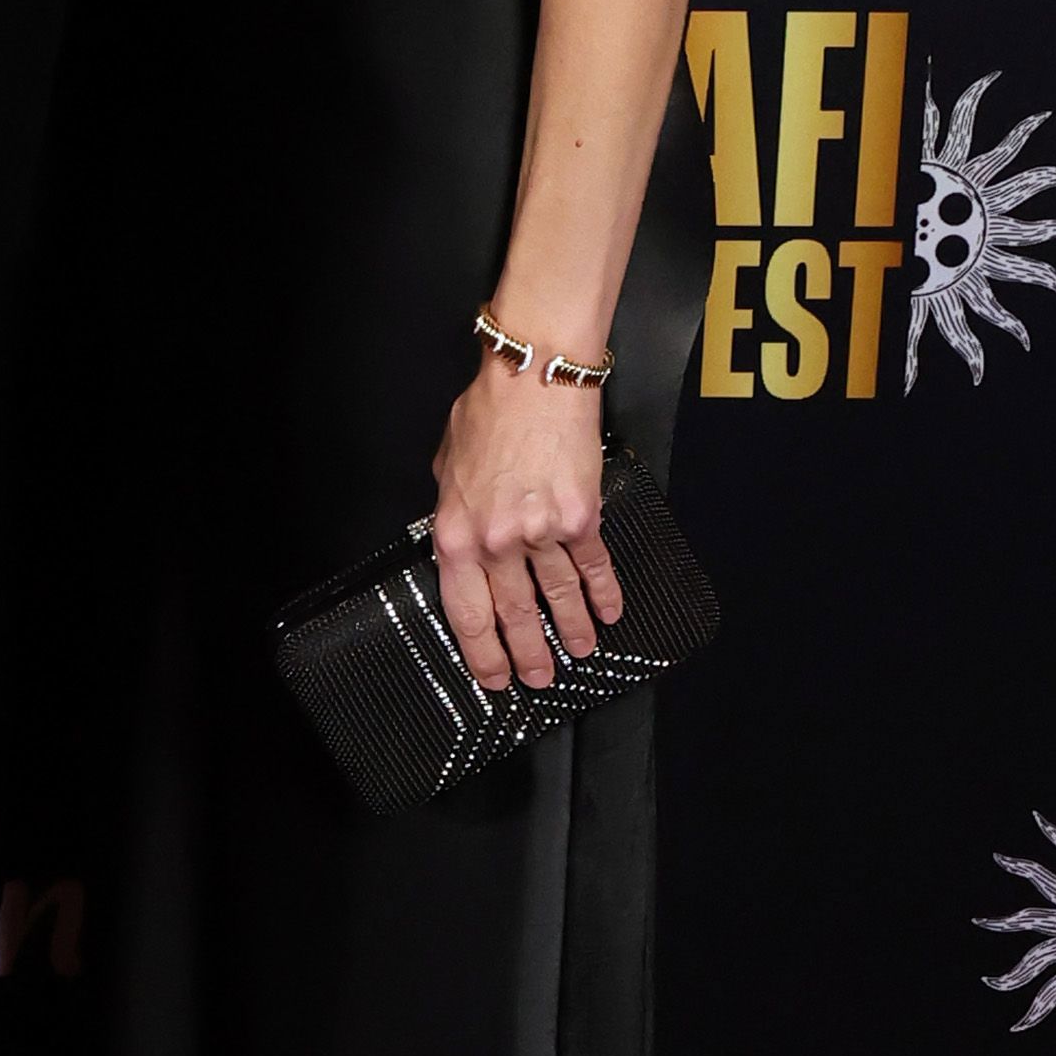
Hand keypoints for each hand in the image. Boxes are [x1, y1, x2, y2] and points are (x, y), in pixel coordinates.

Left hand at [428, 354, 621, 697]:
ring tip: (577, 653)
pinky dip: (603, 594)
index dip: (481, 651)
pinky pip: (593, 567)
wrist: (535, 378)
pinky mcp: (581, 519)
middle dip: (528, 654)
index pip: (466, 611)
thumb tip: (464, 538)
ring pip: (558, 598)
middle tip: (538, 678)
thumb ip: (454, 510)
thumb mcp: (447, 465)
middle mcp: (498, 543)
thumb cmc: (489, 411)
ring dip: (570, 632)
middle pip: (514, 616)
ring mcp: (542, 534)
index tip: (492, 674)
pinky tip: (608, 613)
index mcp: (456, 534)